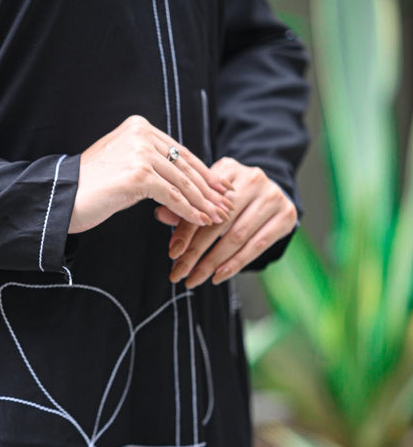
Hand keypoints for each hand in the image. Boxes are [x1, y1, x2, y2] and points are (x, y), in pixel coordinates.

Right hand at [68, 115, 235, 234]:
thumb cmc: (92, 186)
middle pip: (184, 165)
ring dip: (203, 203)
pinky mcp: (138, 176)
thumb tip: (183, 176)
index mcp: (139, 126)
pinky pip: (172, 196)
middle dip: (208, 188)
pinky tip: (200, 221)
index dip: (203, 171)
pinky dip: (189, 211)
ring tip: (218, 217)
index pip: (180, 151)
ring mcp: (139, 153)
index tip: (220, 186)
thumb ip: (150, 161)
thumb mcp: (124, 164)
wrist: (63, 198)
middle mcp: (141, 134)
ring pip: (182, 182)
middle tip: (226, 204)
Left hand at [154, 157, 297, 287]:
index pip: (203, 203)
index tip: (172, 253)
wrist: (274, 191)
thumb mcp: (210, 195)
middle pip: (219, 222)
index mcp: (229, 168)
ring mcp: (272, 196)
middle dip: (196, 252)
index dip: (186, 230)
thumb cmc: (233, 197)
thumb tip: (160, 215)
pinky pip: (257, 246)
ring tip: (194, 279)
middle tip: (179, 273)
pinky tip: (218, 276)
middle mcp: (253, 179)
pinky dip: (235, 264)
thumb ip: (187, 205)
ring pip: (236, 236)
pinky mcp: (286, 215)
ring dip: (213, 263)